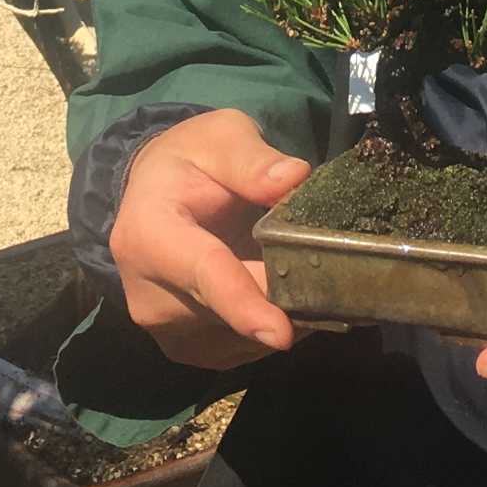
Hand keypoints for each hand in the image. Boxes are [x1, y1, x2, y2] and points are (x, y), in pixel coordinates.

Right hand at [110, 109, 309, 368]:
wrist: (151, 194)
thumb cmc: (189, 160)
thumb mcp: (219, 137)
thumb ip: (253, 160)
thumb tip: (295, 179)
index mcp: (149, 235)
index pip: (204, 274)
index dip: (244, 305)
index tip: (282, 333)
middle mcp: (149, 295)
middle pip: (231, 312)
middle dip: (285, 298)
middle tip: (337, 272)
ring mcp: (165, 330)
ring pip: (243, 338)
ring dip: (282, 314)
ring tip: (304, 270)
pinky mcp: (185, 348)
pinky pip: (242, 349)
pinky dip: (271, 325)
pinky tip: (284, 292)